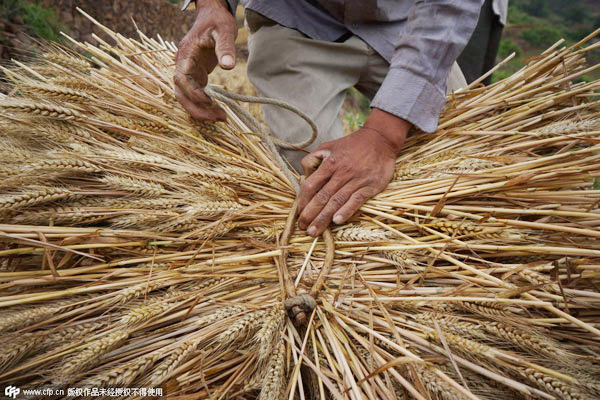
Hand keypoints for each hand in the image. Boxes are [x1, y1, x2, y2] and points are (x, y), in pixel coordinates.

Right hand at [174, 0, 236, 120]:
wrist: (213, 16)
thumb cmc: (217, 21)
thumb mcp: (224, 30)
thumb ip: (225, 47)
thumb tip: (228, 66)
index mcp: (185, 54)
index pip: (182, 79)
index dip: (193, 93)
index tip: (209, 101)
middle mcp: (183, 65)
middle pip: (181, 94)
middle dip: (197, 109)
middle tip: (218, 118)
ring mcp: (188, 72)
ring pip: (186, 98)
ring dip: (200, 110)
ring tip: (220, 118)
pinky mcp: (196, 76)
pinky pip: (195, 95)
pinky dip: (204, 105)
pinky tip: (218, 111)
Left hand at [298, 109, 410, 236]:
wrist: (380, 140)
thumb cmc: (352, 145)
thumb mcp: (328, 146)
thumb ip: (313, 159)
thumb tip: (304, 176)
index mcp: (330, 163)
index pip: (311, 185)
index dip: (303, 201)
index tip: (299, 213)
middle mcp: (341, 173)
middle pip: (322, 196)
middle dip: (311, 214)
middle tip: (303, 228)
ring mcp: (356, 180)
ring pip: (337, 201)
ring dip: (324, 218)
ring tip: (315, 231)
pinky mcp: (370, 186)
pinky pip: (356, 200)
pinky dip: (347, 210)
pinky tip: (337, 221)